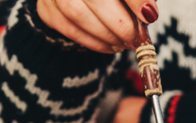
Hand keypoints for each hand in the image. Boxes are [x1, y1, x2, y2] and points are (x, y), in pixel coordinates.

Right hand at [36, 0, 159, 52]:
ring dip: (107, 35)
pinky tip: (110, 46)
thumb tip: (148, 12)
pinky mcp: (45, 8)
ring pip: (77, 14)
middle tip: (137, 38)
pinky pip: (69, 29)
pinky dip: (93, 42)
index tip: (149, 15)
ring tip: (125, 43)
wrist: (86, 0)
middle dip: (120, 23)